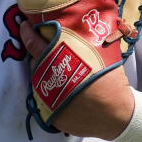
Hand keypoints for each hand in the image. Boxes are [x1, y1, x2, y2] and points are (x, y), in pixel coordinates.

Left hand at [18, 21, 133, 138]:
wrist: (117, 115)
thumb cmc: (111, 83)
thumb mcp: (99, 57)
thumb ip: (83, 44)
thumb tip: (77, 27)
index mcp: (61, 64)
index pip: (35, 45)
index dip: (27, 33)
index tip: (24, 26)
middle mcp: (50, 81)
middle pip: (35, 64)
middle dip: (39, 57)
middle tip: (49, 52)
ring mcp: (49, 100)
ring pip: (39, 81)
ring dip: (46, 74)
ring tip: (60, 72)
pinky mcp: (51, 115)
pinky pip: (46, 99)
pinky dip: (53, 92)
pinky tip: (66, 91)